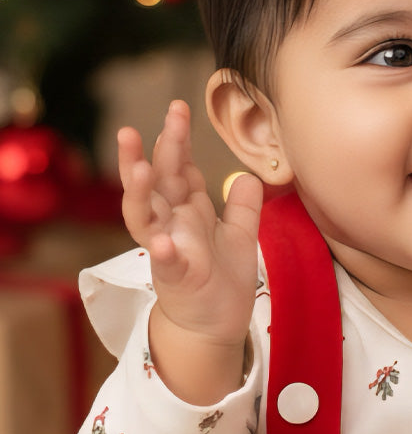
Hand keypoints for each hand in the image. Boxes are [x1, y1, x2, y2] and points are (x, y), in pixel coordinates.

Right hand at [119, 101, 262, 390]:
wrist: (216, 325)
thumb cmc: (222, 279)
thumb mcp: (240, 235)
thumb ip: (243, 206)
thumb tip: (250, 176)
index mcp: (186, 209)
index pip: (178, 167)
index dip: (177, 139)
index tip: (179, 108)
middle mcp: (171, 223)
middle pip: (161, 179)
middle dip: (161, 147)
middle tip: (167, 116)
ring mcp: (168, 249)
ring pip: (145, 215)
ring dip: (139, 191)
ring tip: (140, 167)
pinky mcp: (175, 278)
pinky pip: (165, 262)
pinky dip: (164, 251)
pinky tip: (165, 242)